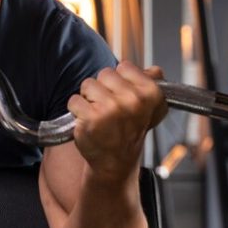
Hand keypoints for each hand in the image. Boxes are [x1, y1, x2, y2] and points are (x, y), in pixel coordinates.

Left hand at [67, 61, 167, 184]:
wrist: (115, 161)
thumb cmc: (129, 131)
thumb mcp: (150, 109)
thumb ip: (151, 85)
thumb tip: (154, 70)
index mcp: (149, 93)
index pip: (124, 66)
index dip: (119, 81)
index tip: (123, 96)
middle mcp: (132, 100)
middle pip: (104, 73)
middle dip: (103, 88)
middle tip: (110, 108)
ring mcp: (110, 109)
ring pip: (87, 84)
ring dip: (88, 98)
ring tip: (99, 115)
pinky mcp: (90, 119)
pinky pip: (74, 100)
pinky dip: (77, 110)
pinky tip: (88, 122)